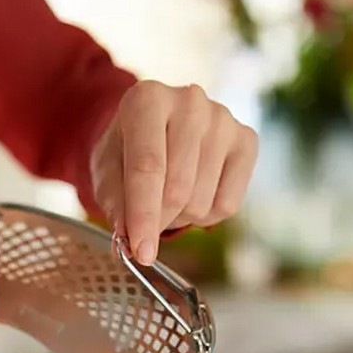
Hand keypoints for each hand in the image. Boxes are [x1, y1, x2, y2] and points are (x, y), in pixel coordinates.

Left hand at [91, 80, 258, 263]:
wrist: (152, 128)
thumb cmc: (125, 151)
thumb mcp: (106, 172)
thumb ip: (115, 203)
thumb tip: (131, 240)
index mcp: (147, 99)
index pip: (148, 168)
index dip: (143, 216)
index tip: (141, 253)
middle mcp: (190, 101)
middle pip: (177, 189)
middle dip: (158, 220)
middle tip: (144, 223)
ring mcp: (223, 118)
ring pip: (202, 201)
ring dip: (180, 217)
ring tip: (167, 199)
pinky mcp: (247, 139)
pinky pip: (228, 204)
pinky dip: (206, 216)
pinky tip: (194, 194)